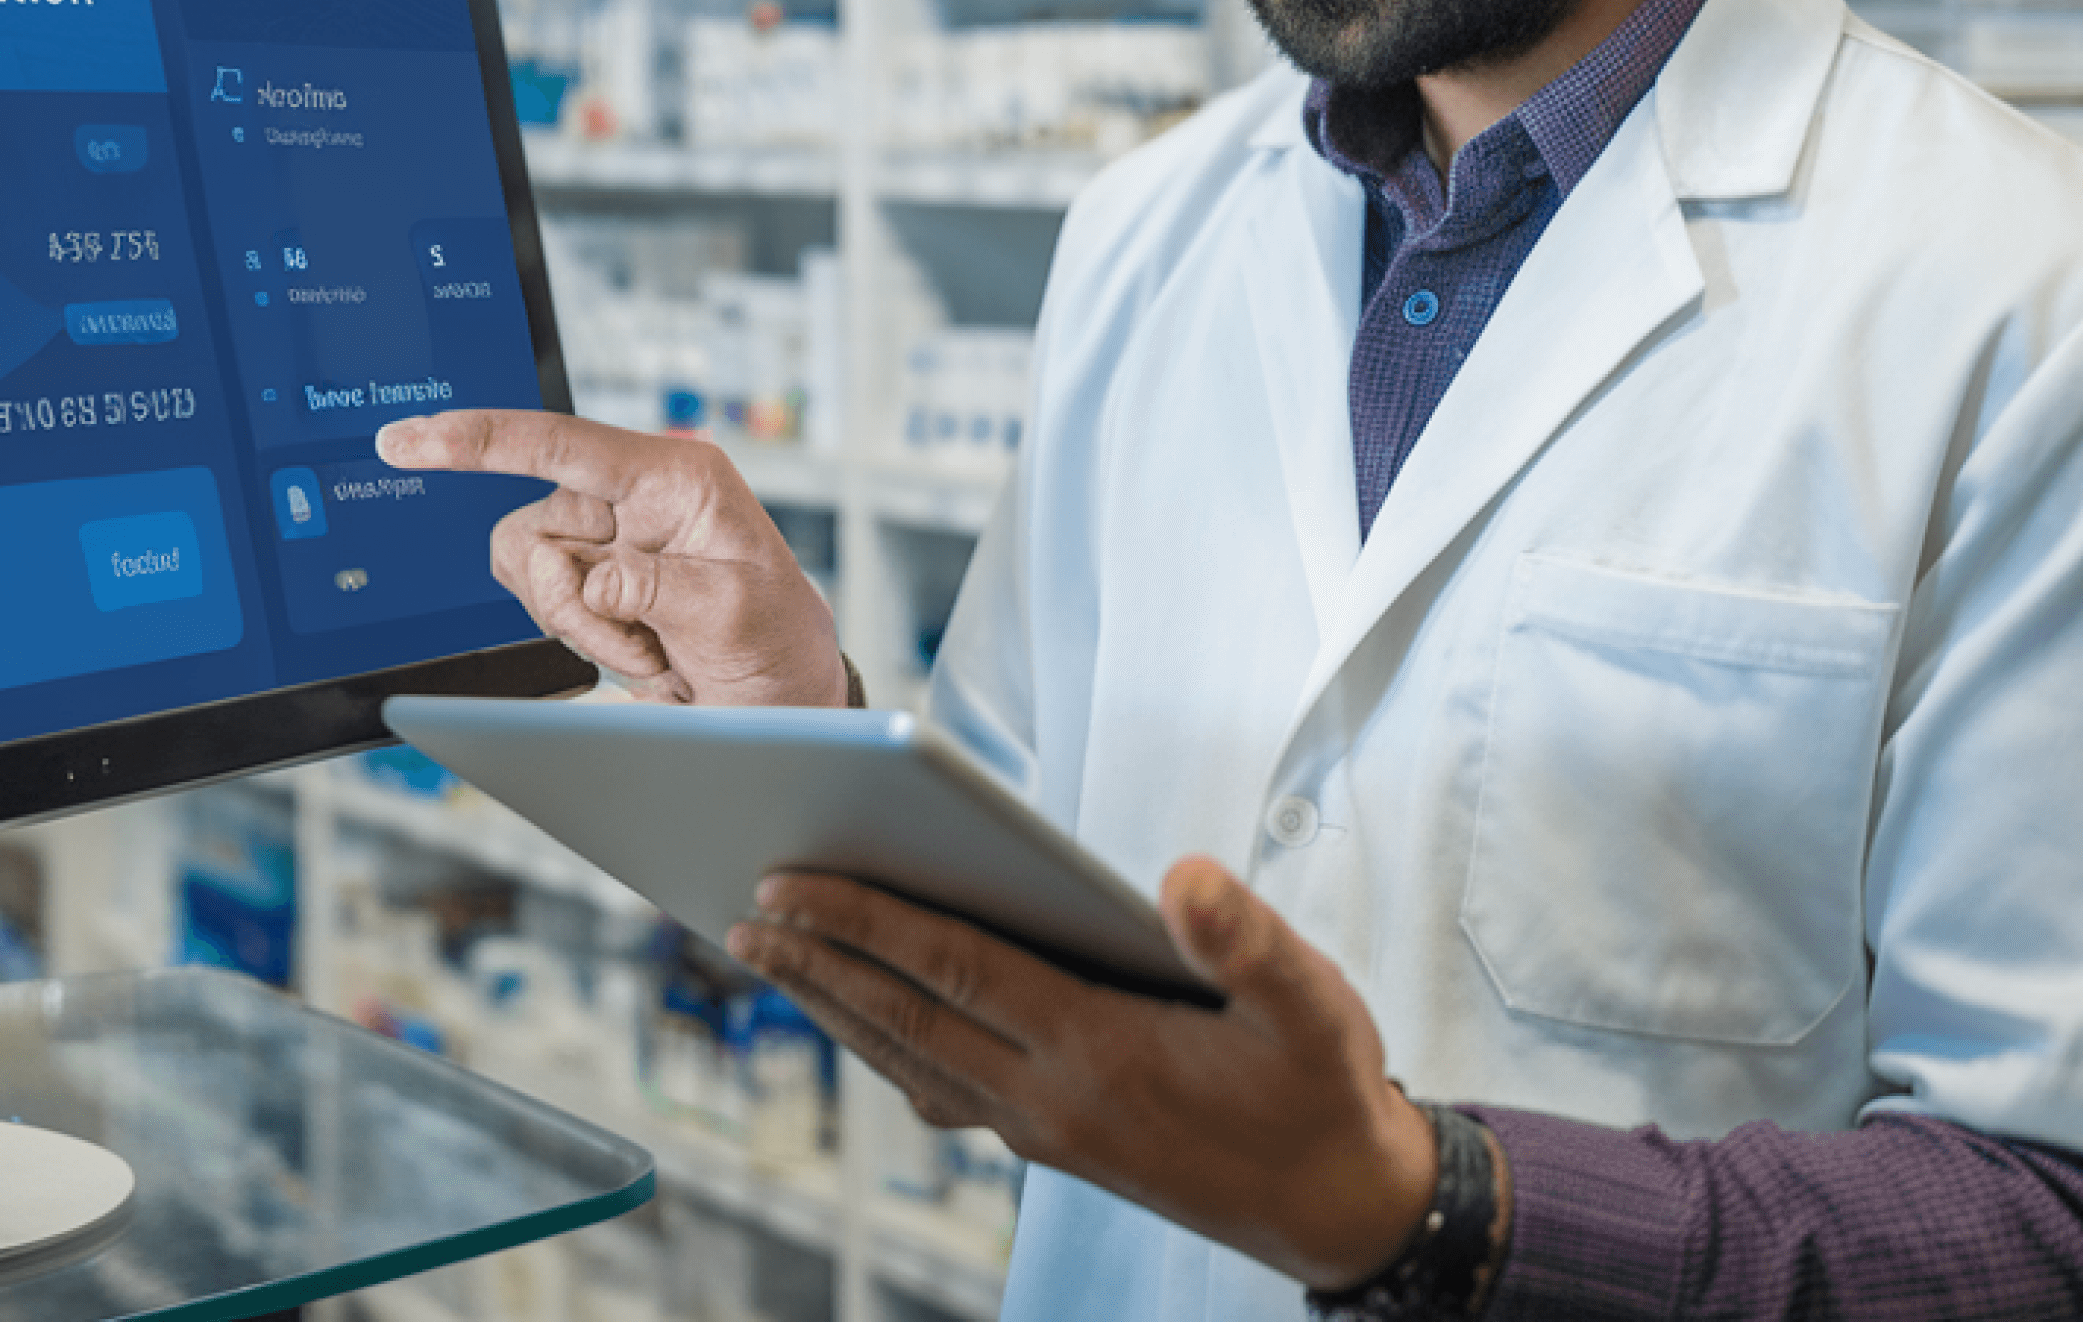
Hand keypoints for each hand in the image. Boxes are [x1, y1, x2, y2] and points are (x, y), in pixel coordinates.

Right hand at [376, 409, 845, 706]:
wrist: (778, 704)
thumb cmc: (778, 644)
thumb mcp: (731, 613)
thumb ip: (652, 587)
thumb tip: (589, 580)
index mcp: (674, 477)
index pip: (558, 443)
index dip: (477, 439)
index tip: (406, 440)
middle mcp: (633, 499)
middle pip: (529, 530)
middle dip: (569, 602)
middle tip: (639, 642)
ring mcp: (607, 545)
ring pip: (526, 574)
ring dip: (581, 628)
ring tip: (652, 649)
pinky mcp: (591, 586)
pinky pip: (541, 609)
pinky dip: (585, 644)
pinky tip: (642, 653)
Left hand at [724, 856, 1441, 1291]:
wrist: (1340, 1207)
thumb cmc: (1323, 1092)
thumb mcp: (1315, 1007)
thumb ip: (1248, 941)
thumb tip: (1184, 876)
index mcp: (1100, 1051)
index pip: (955, 971)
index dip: (865, 922)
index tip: (788, 882)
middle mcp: (1051, 1099)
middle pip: (906, 1018)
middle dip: (817, 961)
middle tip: (741, 910)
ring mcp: (1043, 1130)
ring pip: (910, 1060)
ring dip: (833, 1006)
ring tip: (770, 954)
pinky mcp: (1051, 1144)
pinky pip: (940, 1090)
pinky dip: (885, 1047)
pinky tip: (863, 1019)